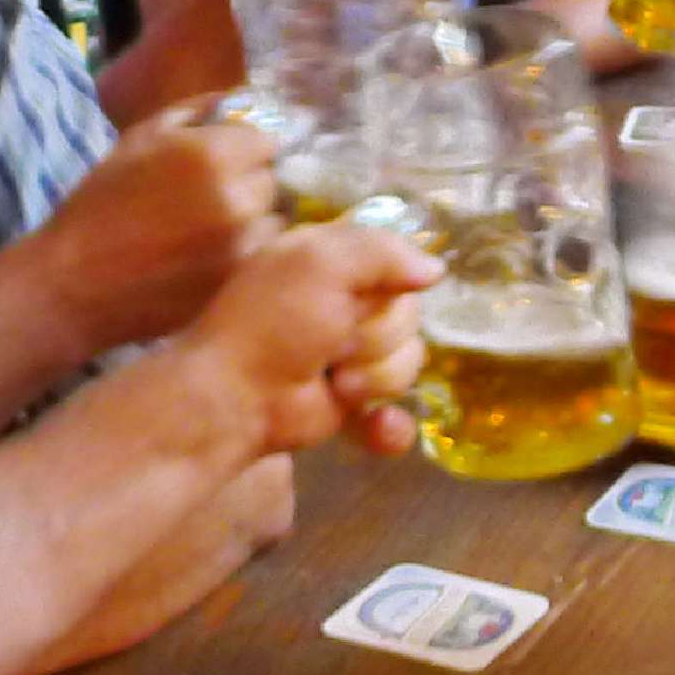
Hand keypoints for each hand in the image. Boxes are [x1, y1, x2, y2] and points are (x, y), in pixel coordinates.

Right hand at [36, 102, 279, 351]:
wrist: (74, 281)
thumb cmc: (101, 202)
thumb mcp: (142, 136)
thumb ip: (200, 110)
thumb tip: (245, 102)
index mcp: (214, 154)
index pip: (269, 139)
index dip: (246, 147)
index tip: (227, 158)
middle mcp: (237, 199)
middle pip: (274, 181)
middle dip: (251, 183)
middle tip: (213, 197)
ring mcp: (242, 248)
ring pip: (274, 222)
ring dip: (254, 222)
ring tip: (211, 231)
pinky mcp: (237, 286)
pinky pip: (261, 258)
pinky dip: (244, 254)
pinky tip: (208, 258)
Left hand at [184, 220, 439, 456]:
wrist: (237, 397)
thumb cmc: (272, 322)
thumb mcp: (320, 262)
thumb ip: (382, 251)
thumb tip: (437, 269)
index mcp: (334, 260)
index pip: (397, 259)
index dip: (390, 280)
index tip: (361, 294)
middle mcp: (347, 303)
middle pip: (409, 313)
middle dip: (376, 334)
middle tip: (333, 343)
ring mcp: (353, 354)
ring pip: (409, 359)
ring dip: (373, 375)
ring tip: (333, 380)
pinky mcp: (355, 401)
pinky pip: (401, 408)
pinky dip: (388, 424)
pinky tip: (372, 423)